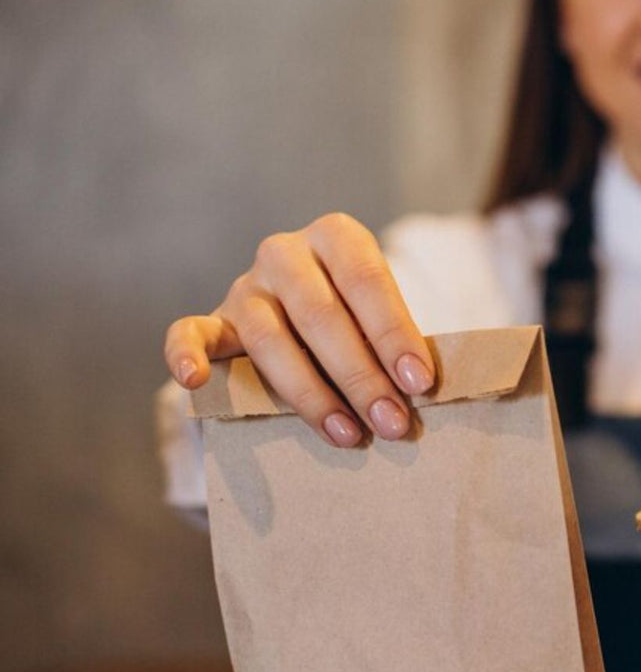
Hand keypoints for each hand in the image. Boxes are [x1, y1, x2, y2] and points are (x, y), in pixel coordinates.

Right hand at [163, 213, 433, 446]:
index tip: (419, 382)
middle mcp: (286, 253)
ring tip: (348, 434)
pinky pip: (189, 333)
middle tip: (393, 423)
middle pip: (321, 315)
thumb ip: (396, 345)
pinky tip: (195, 380)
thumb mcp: (382, 318)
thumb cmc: (361, 322)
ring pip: (269, 338)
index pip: (367, 281)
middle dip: (361, 375)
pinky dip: (185, 354)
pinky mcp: (214, 320)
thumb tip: (423, 394)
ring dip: (310, 393)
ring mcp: (246, 286)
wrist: (307, 319)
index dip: (394, 333)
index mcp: (338, 237)